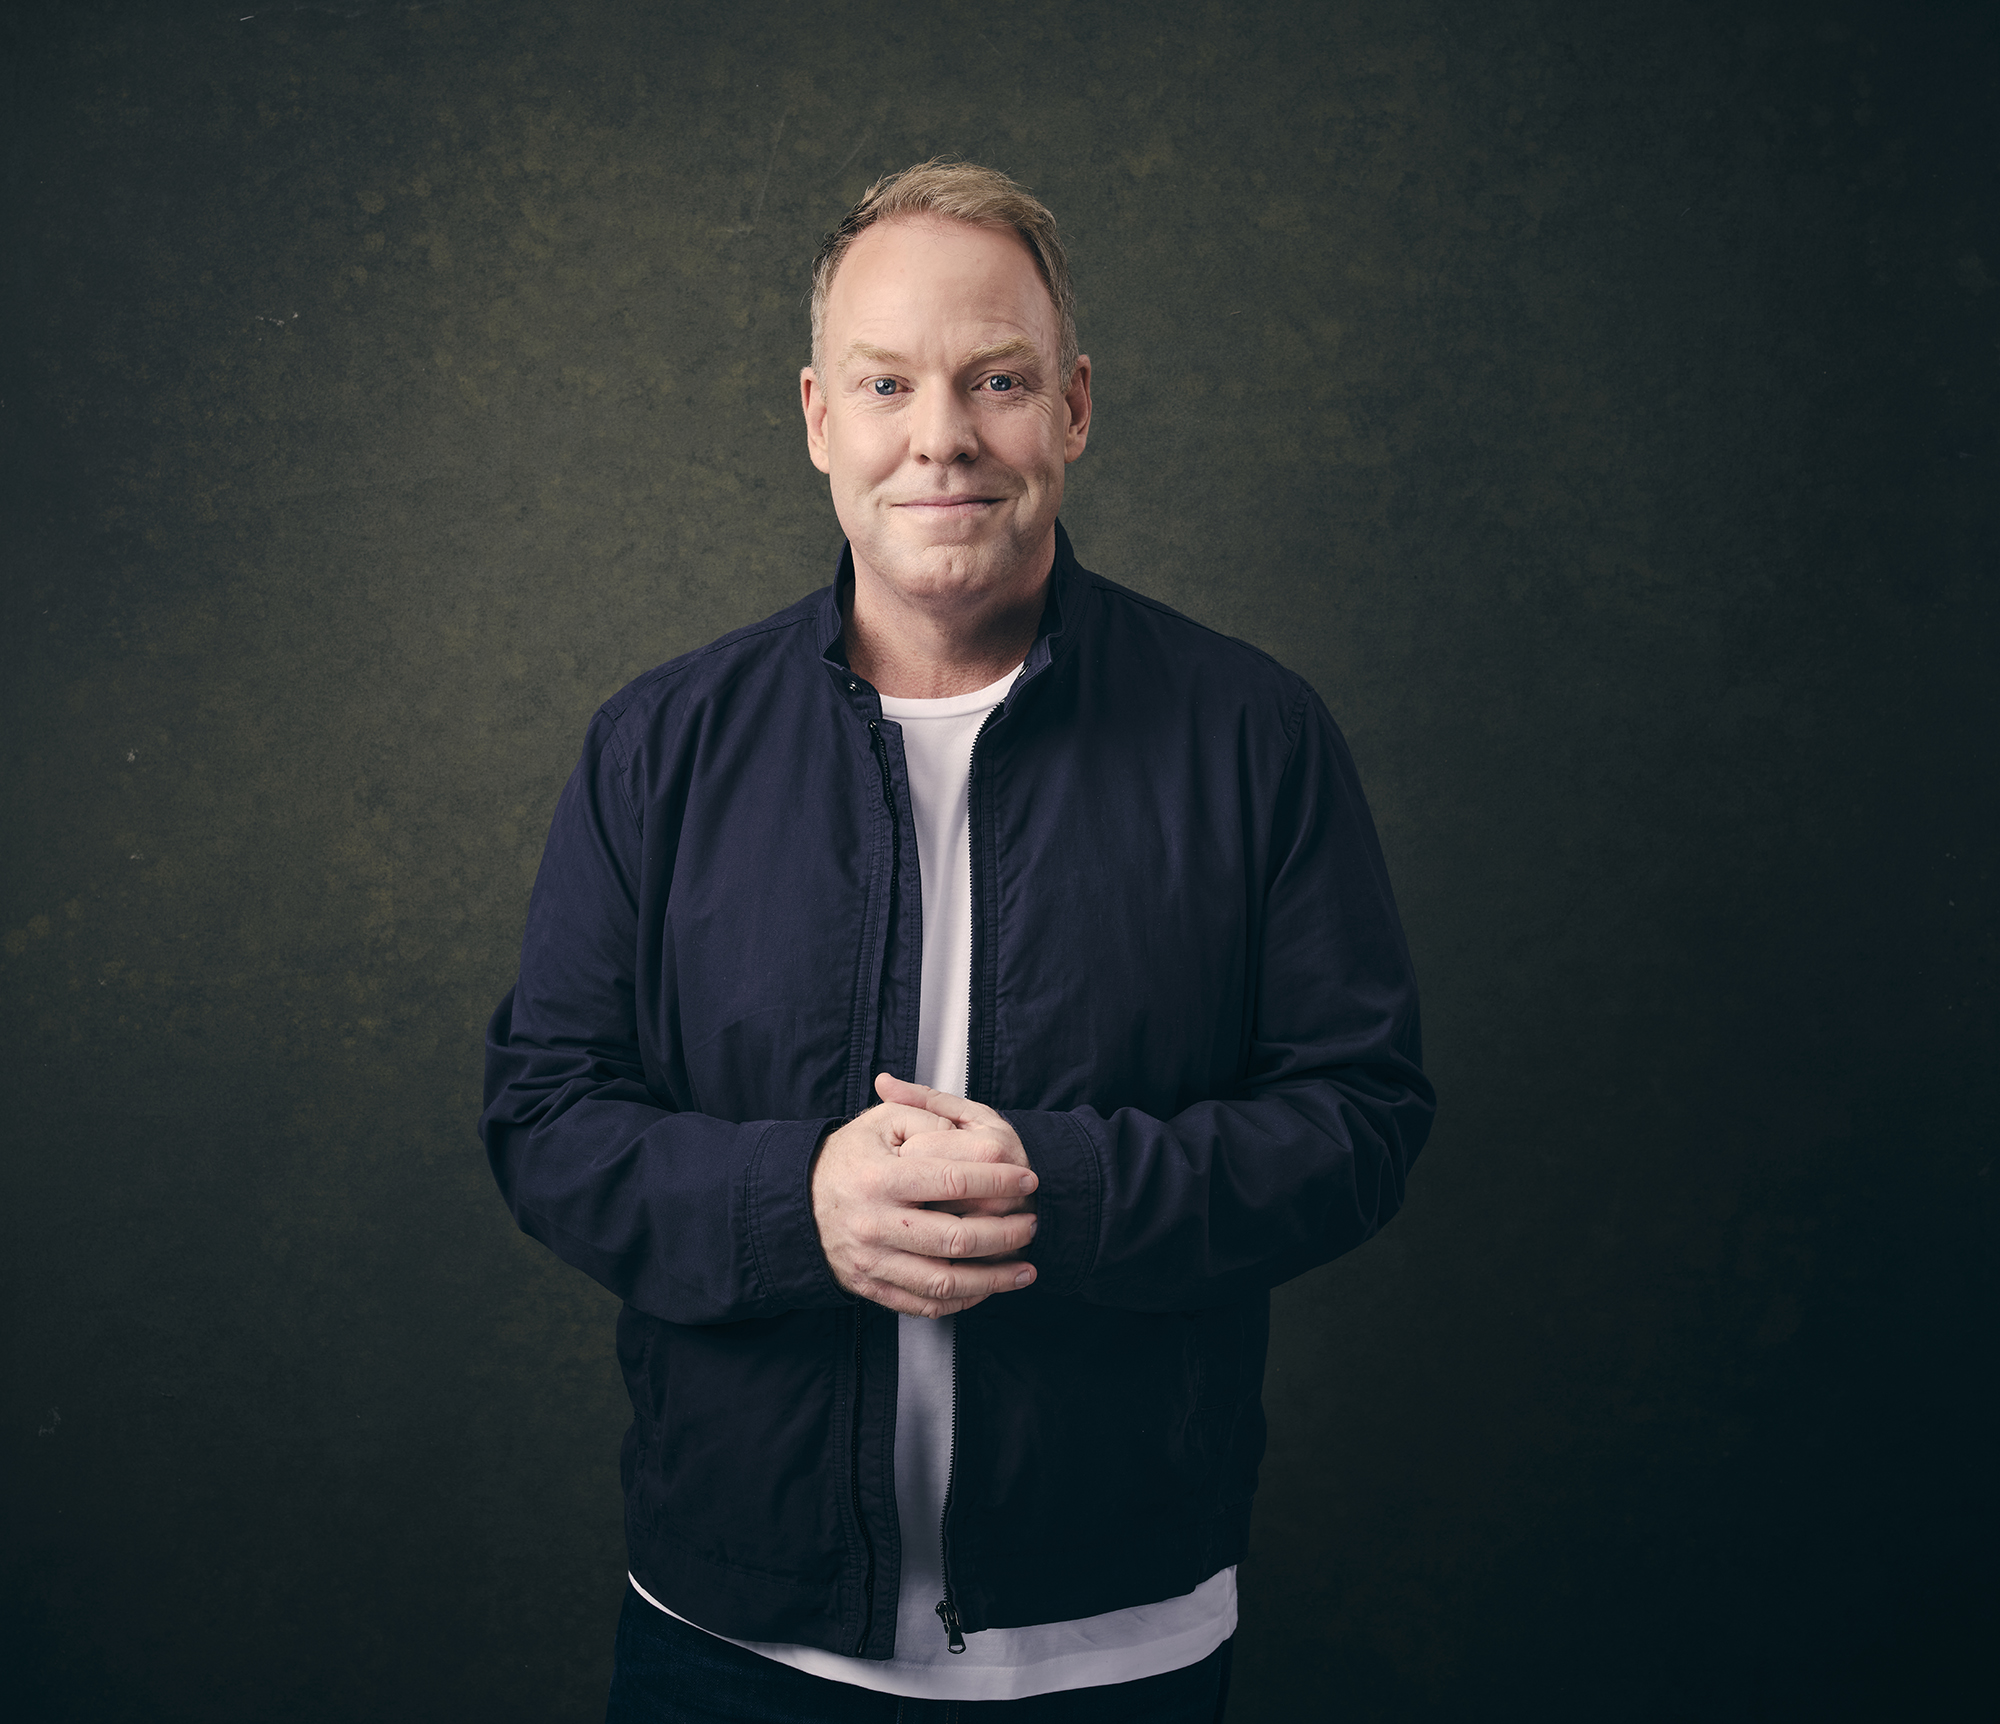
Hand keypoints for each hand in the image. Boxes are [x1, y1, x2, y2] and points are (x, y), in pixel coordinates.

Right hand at [812, 1100, 1039, 1317]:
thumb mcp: (882, 1121)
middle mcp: (876, 1225)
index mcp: (881, 1179)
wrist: (795, 1202)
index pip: (953, 1179)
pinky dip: (962, 1301)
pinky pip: (924, 1305)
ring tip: (1026, 1269)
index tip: (1028, 1179)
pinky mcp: (871, 1287)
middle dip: (1007, 1233)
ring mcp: (873, 1262)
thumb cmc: (849, 1156)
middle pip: (957, 1238)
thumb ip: (929, 1117)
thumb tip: (974, 1140)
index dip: (998, 1179)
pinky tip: (988, 1288)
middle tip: (1033, 1222)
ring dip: (994, 1279)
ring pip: (946, 1283)